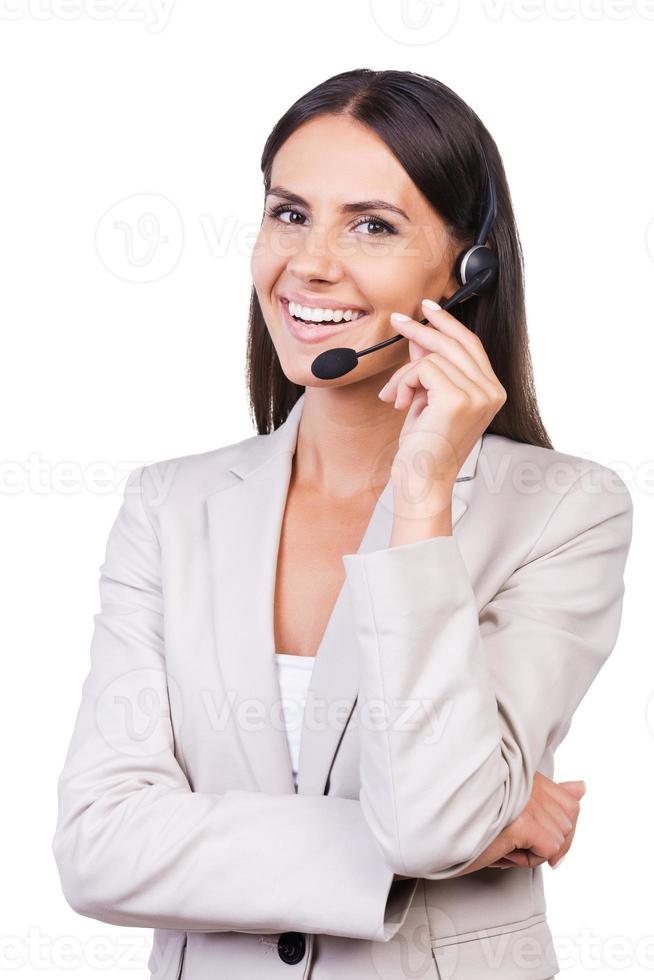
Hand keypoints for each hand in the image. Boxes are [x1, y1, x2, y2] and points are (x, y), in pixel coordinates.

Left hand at [378, 300, 505, 517]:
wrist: (421, 480)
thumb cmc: (424, 447)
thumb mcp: (427, 400)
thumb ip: (429, 368)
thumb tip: (420, 339)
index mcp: (491, 392)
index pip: (471, 346)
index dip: (449, 323)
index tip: (427, 308)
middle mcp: (491, 392)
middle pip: (456, 342)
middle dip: (423, 329)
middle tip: (397, 321)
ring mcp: (478, 395)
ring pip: (434, 355)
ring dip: (405, 374)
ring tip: (396, 398)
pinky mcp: (458, 398)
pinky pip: (423, 368)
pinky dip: (404, 382)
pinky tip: (400, 404)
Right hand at [487, 773, 585, 870]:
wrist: (444, 837)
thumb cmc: (478, 824)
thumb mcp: (516, 807)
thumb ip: (551, 796)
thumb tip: (582, 787)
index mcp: (528, 775)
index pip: (569, 804)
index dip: (558, 829)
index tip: (536, 839)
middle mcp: (528, 781)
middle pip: (567, 824)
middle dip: (544, 842)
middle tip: (512, 842)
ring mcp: (526, 801)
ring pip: (559, 839)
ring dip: (534, 852)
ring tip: (505, 845)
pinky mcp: (521, 823)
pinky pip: (549, 850)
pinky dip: (529, 859)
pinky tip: (505, 851)